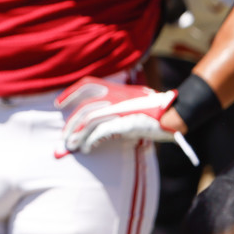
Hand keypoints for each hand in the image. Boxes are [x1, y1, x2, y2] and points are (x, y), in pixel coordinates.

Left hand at [55, 77, 179, 156]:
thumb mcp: (133, 103)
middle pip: (84, 108)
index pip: (87, 84)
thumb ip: (116, 108)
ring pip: (88, 121)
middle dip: (70, 124)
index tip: (58, 103)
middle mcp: (116, 96)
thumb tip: (97, 126)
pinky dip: (90, 141)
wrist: (175, 114)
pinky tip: (86, 149)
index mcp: (117, 89)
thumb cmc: (155, 111)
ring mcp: (120, 109)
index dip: (70, 92)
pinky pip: (100, 132)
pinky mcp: (124, 122)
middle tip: (64, 138)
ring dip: (77, 136)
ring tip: (71, 147)